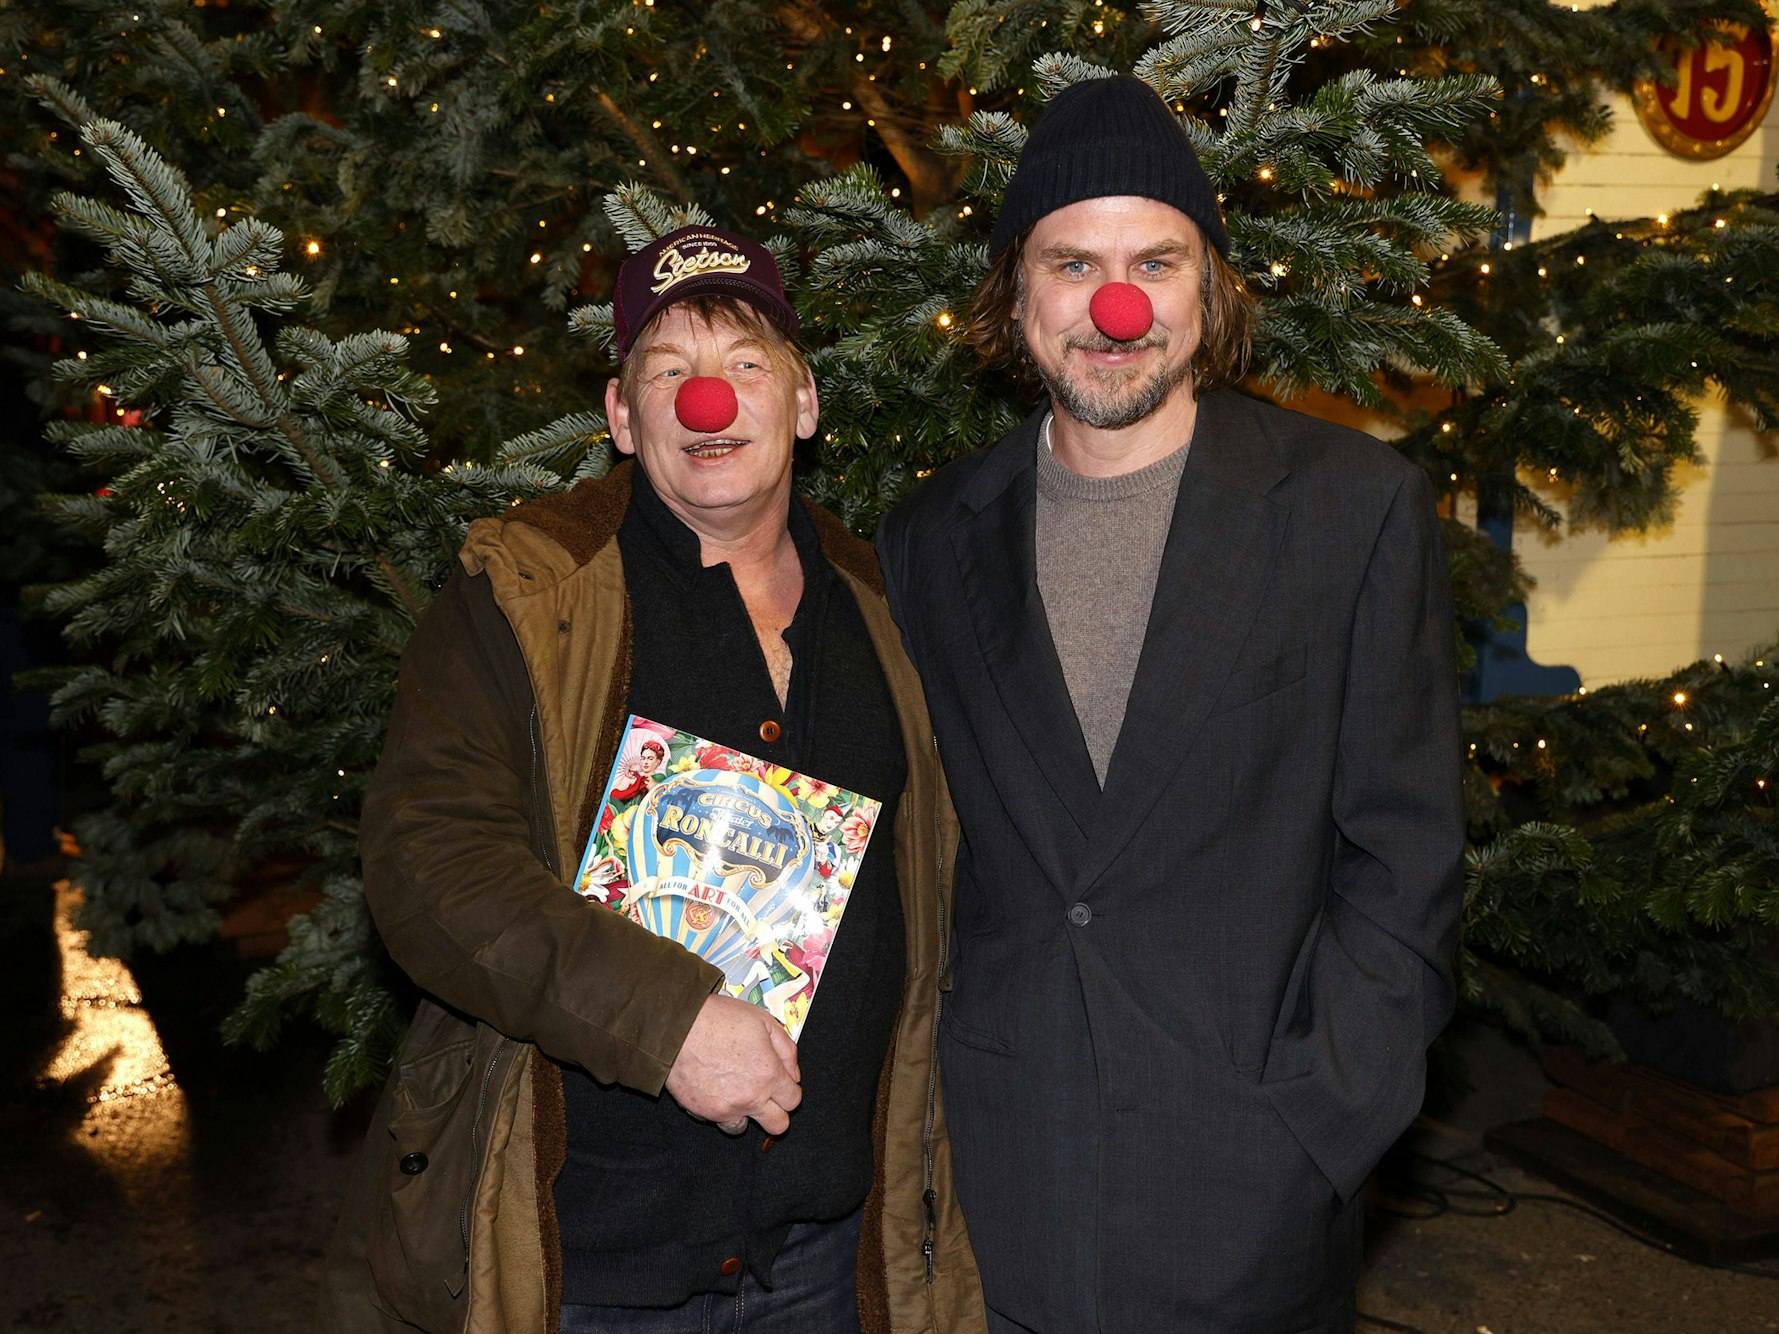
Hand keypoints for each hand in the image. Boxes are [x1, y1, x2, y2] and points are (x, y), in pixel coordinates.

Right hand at [665, 994, 800, 1134]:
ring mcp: (725, 1109)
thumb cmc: (718, 1019)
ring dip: (744, 1114)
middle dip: (776, 1113)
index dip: (789, 1091)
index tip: (781, 1084)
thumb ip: (786, 1050)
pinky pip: (716, 1120)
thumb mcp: (763, 1021)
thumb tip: (793, 1073)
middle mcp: (750, 1098)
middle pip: (778, 1125)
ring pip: (744, 1128)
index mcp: (768, 1075)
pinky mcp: (702, 1113)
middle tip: (765, 1097)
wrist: (677, 1027)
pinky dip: (717, 1109)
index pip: (793, 1100)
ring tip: (734, 1092)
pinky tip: (712, 1088)